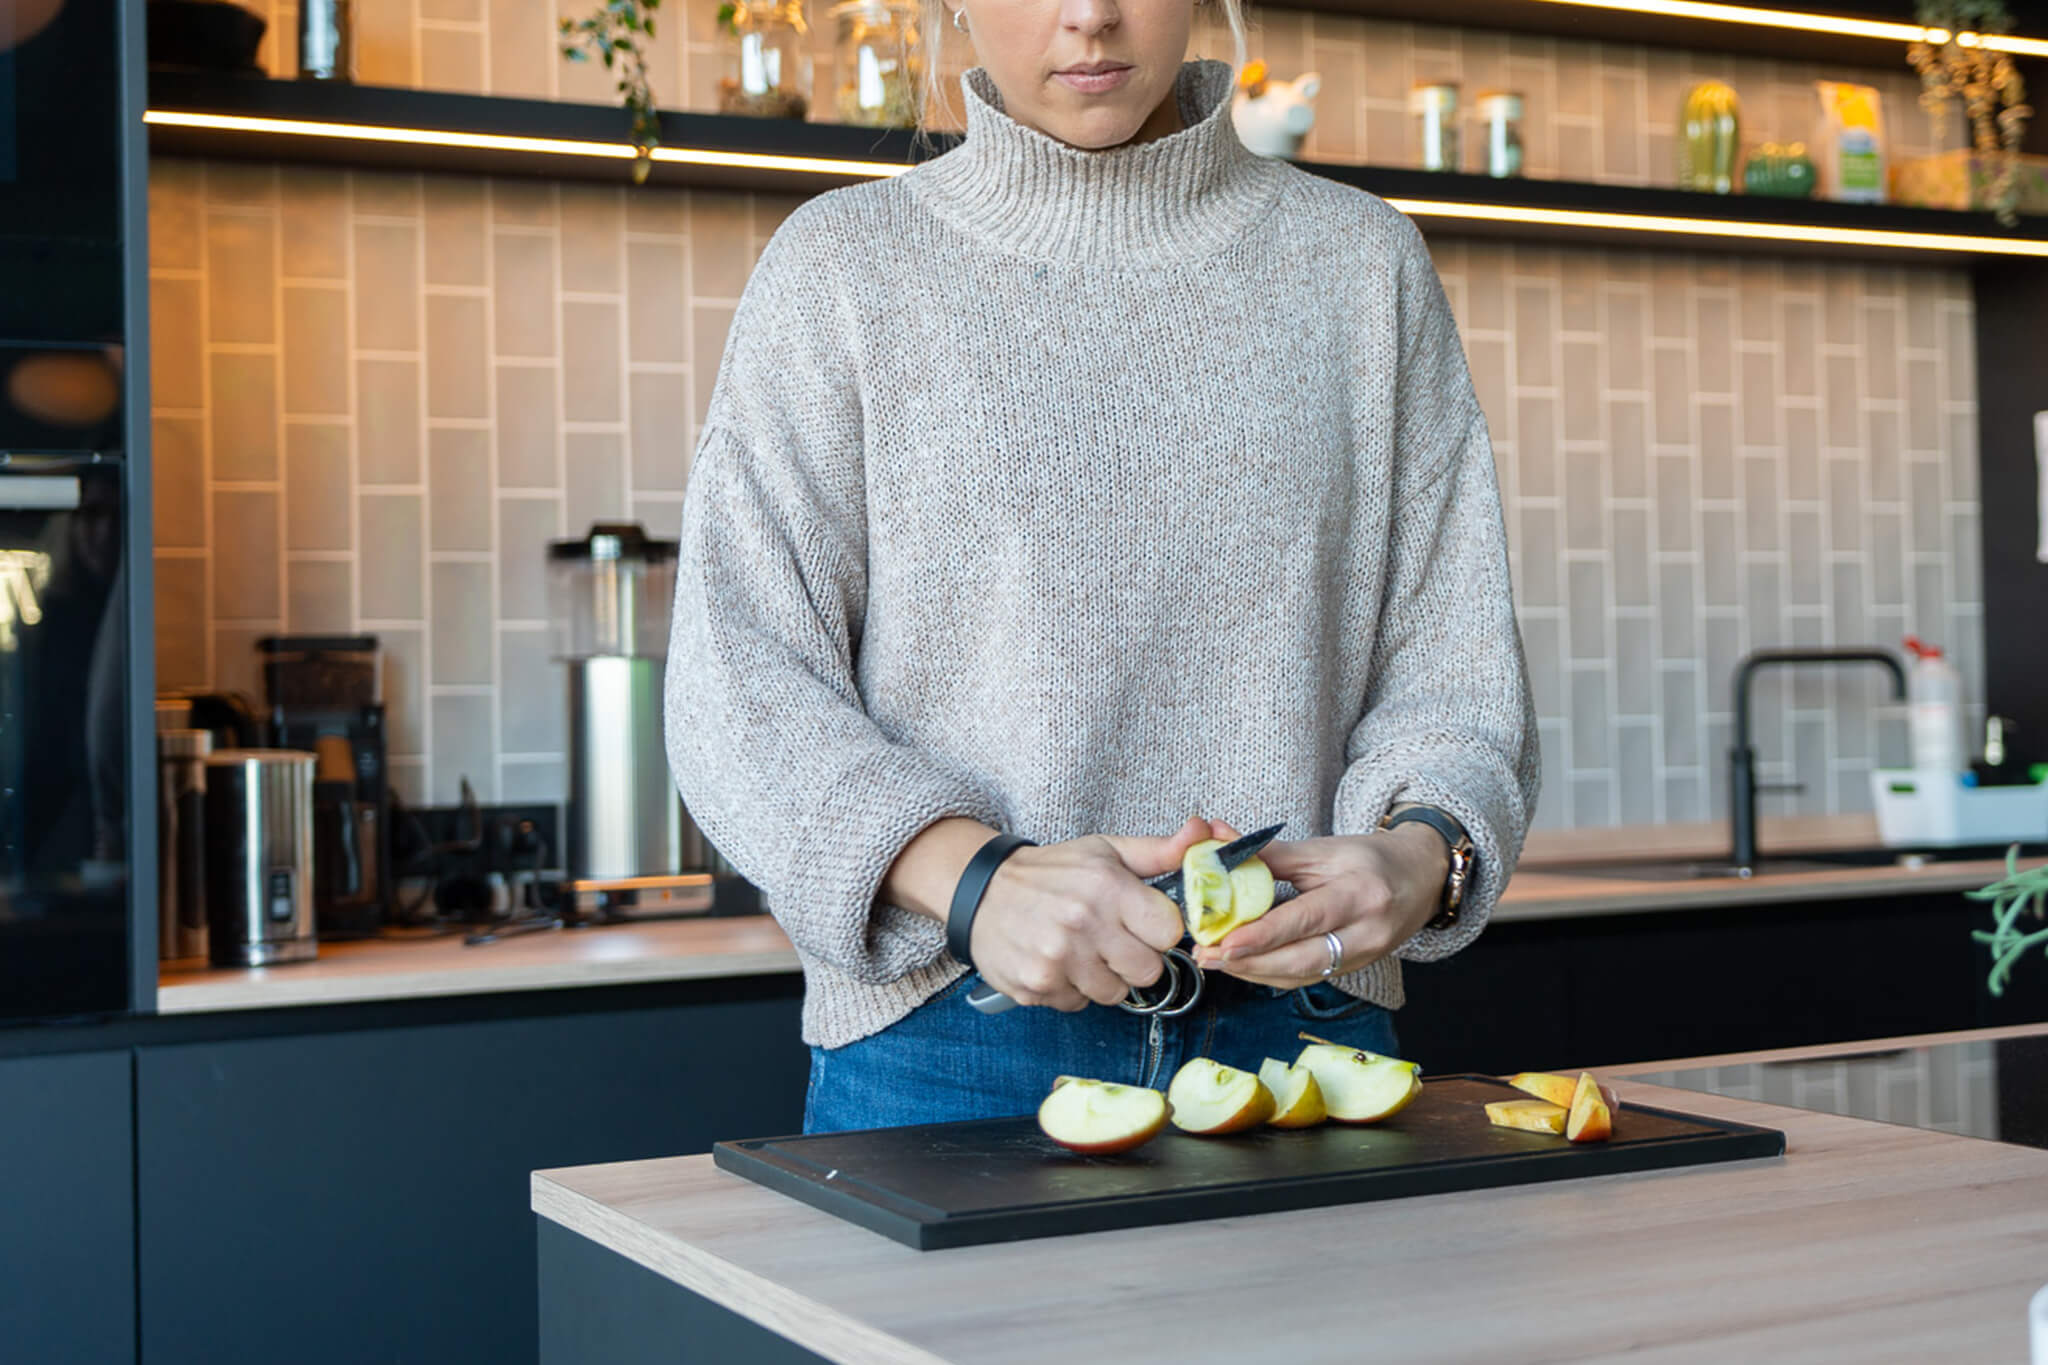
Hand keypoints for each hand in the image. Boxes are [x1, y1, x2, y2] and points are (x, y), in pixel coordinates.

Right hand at [968, 816, 1209, 1011]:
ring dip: (1103, 977)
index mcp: (1107, 887)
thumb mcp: (1105, 851)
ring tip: (1081, 950)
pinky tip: (1057, 962)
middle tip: (1111, 940)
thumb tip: (1203, 831)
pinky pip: (1078, 1004)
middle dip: (1135, 959)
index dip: (1158, 931)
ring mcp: (1058, 959)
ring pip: (1114, 994)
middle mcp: (1083, 924)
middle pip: (1148, 971)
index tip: (1141, 923)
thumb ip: (1159, 850)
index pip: (1169, 933)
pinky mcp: (1036, 986)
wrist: (981, 891)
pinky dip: (1071, 989)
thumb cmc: (1052, 872)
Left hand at [1191, 817, 1449, 987]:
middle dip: (1251, 962)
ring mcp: (1362, 957)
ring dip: (1255, 971)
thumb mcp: (1324, 850)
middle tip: (1208, 955)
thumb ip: (1271, 854)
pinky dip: (1271, 973)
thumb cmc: (1369, 859)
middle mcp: (1366, 933)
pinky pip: (1307, 978)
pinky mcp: (1352, 969)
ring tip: (1215, 961)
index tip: (1226, 942)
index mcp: (1361, 894)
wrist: (1419, 878)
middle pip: (1303, 958)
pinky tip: (1243, 965)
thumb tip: (1219, 847)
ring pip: (1302, 974)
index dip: (1264, 935)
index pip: (1307, 919)